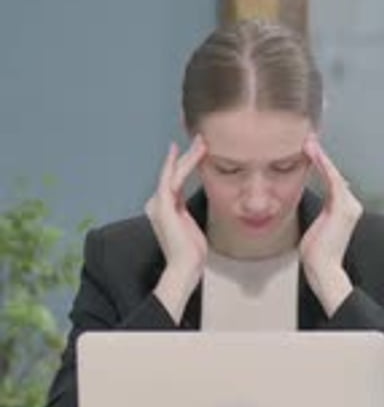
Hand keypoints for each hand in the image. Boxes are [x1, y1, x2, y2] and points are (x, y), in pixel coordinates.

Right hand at [145, 136, 207, 318]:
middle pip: (174, 173)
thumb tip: (193, 205)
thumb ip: (187, 212)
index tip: (196, 150)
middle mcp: (157, 204)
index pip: (174, 180)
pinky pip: (173, 179)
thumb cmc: (191, 252)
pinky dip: (182, 165)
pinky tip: (193, 155)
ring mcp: (158, 204)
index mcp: (164, 208)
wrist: (185, 267)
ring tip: (202, 143)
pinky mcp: (163, 206)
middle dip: (187, 155)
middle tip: (201, 139)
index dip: (184, 163)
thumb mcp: (190, 226)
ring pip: (174, 173)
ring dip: (188, 156)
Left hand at [300, 135, 362, 314]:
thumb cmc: (316, 254)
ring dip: (320, 156)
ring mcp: (349, 205)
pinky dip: (322, 165)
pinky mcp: (344, 207)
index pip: (332, 181)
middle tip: (308, 138)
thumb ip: (318, 214)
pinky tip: (313, 153)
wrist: (323, 269)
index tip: (309, 150)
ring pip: (333, 173)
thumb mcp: (316, 227)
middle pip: (334, 174)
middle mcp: (350, 205)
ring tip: (308, 141)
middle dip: (320, 156)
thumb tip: (310, 206)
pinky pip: (332, 179)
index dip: (321, 164)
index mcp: (343, 209)